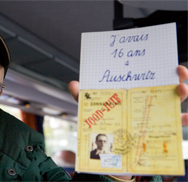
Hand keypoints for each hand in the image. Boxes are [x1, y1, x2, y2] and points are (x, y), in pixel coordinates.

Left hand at [68, 65, 187, 180]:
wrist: (108, 157)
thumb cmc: (102, 128)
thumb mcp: (91, 112)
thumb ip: (83, 98)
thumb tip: (73, 84)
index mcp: (131, 94)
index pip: (146, 78)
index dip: (158, 69)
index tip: (166, 61)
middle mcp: (145, 103)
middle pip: (165, 87)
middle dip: (176, 77)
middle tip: (179, 71)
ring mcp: (153, 118)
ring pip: (172, 104)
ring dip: (181, 94)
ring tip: (181, 89)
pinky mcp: (157, 134)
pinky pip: (174, 127)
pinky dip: (182, 121)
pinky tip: (185, 117)